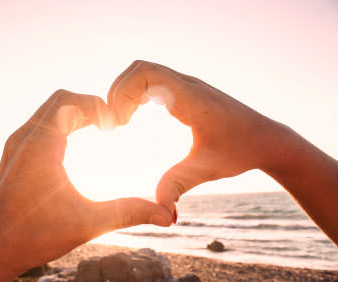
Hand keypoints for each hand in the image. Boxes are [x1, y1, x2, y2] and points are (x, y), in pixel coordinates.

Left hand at [0, 90, 171, 281]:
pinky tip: (77, 142)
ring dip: (75, 113)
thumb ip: (129, 214)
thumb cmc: (34, 236)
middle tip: (110, 123)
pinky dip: (62, 124)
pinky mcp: (15, 154)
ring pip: (49, 111)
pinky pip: (41, 124)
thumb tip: (167, 215)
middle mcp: (24, 139)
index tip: (115, 122)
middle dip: (89, 106)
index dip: (96, 105)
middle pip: (60, 100)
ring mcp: (17, 145)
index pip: (69, 101)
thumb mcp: (88, 223)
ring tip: (99, 127)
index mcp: (40, 146)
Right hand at [108, 60, 337, 244]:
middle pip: (139, 69)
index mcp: (190, 98)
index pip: (146, 73)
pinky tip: (133, 118)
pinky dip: (135, 95)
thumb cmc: (240, 150)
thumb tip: (160, 212)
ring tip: (120, 122)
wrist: (265, 140)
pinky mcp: (186, 92)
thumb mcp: (206, 169)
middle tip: (114, 125)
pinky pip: (153, 82)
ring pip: (144, 73)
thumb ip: (178, 185)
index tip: (119, 124)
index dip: (122, 93)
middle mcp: (187, 85)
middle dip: (118, 92)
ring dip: (126, 93)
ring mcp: (187, 86)